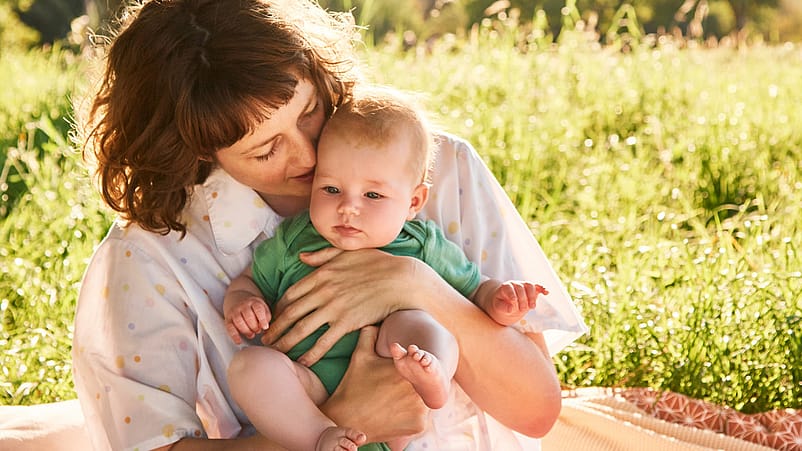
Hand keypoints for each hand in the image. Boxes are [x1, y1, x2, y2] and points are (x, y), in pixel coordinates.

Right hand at [224, 293, 270, 344]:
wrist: (238, 299)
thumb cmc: (254, 308)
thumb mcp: (263, 308)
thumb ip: (266, 317)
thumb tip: (265, 328)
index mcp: (254, 302)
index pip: (258, 309)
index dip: (262, 319)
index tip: (265, 327)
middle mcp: (243, 305)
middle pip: (248, 316)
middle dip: (254, 327)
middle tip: (257, 331)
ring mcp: (234, 312)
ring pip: (239, 322)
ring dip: (246, 331)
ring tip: (251, 334)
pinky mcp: (228, 319)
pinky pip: (229, 327)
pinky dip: (234, 335)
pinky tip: (239, 341)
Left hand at [262, 248, 434, 364]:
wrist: (400, 279)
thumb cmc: (377, 263)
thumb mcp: (346, 253)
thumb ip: (321, 255)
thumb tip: (301, 257)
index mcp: (321, 275)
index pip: (291, 294)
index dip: (278, 308)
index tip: (272, 318)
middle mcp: (323, 292)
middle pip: (290, 314)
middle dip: (274, 329)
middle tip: (263, 340)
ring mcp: (334, 309)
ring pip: (302, 329)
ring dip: (285, 343)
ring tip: (275, 353)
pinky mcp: (347, 323)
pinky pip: (323, 342)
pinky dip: (310, 353)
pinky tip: (302, 362)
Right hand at [321, 326, 427, 441]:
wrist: (345, 421)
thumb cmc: (352, 386)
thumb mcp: (359, 356)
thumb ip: (369, 335)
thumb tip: (375, 324)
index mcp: (405, 368)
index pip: (419, 363)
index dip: (412, 367)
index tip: (400, 373)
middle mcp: (416, 386)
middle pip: (424, 382)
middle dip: (415, 384)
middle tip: (397, 390)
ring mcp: (419, 407)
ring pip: (425, 400)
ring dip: (415, 401)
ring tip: (396, 403)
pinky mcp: (419, 424)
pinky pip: (421, 417)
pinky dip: (412, 417)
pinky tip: (396, 415)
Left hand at [489, 281, 547, 325]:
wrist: (505, 302)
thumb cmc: (500, 304)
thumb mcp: (498, 307)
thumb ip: (503, 307)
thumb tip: (511, 308)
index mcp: (505, 287)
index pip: (509, 287)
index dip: (511, 293)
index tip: (513, 301)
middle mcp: (515, 284)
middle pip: (521, 288)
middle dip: (523, 299)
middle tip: (522, 310)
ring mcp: (524, 286)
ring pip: (530, 286)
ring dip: (532, 296)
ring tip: (532, 307)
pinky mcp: (531, 290)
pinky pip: (537, 287)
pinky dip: (542, 289)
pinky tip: (547, 292)